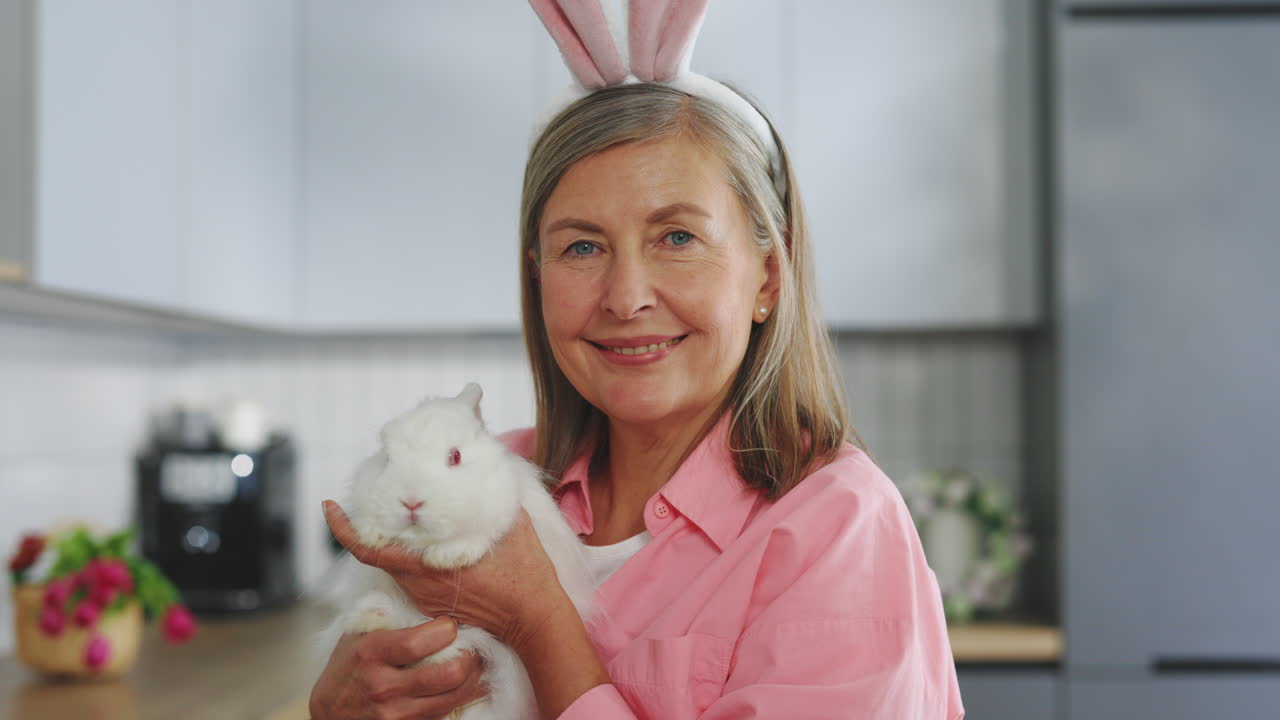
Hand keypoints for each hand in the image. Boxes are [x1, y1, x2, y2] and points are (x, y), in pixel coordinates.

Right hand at [308, 617, 486, 719]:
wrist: (329, 713)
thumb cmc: (348, 666)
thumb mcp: (358, 635)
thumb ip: (389, 617)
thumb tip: (429, 596)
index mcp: (371, 653)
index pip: (420, 642)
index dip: (446, 630)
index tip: (450, 624)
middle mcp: (383, 686)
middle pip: (448, 674)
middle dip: (469, 656)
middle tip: (470, 646)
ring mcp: (394, 713)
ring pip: (454, 697)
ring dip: (472, 678)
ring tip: (472, 663)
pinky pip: (446, 712)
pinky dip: (460, 697)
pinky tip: (462, 684)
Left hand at [322, 500, 569, 654]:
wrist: (535, 619)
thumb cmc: (525, 574)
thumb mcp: (512, 523)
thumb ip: (491, 490)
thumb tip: (485, 452)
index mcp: (428, 565)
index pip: (369, 547)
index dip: (344, 528)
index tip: (329, 506)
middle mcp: (419, 583)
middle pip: (378, 550)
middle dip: (367, 523)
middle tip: (368, 492)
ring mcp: (425, 596)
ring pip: (394, 561)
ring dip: (389, 537)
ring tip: (395, 507)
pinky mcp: (434, 602)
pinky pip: (410, 573)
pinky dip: (407, 552)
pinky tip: (420, 533)